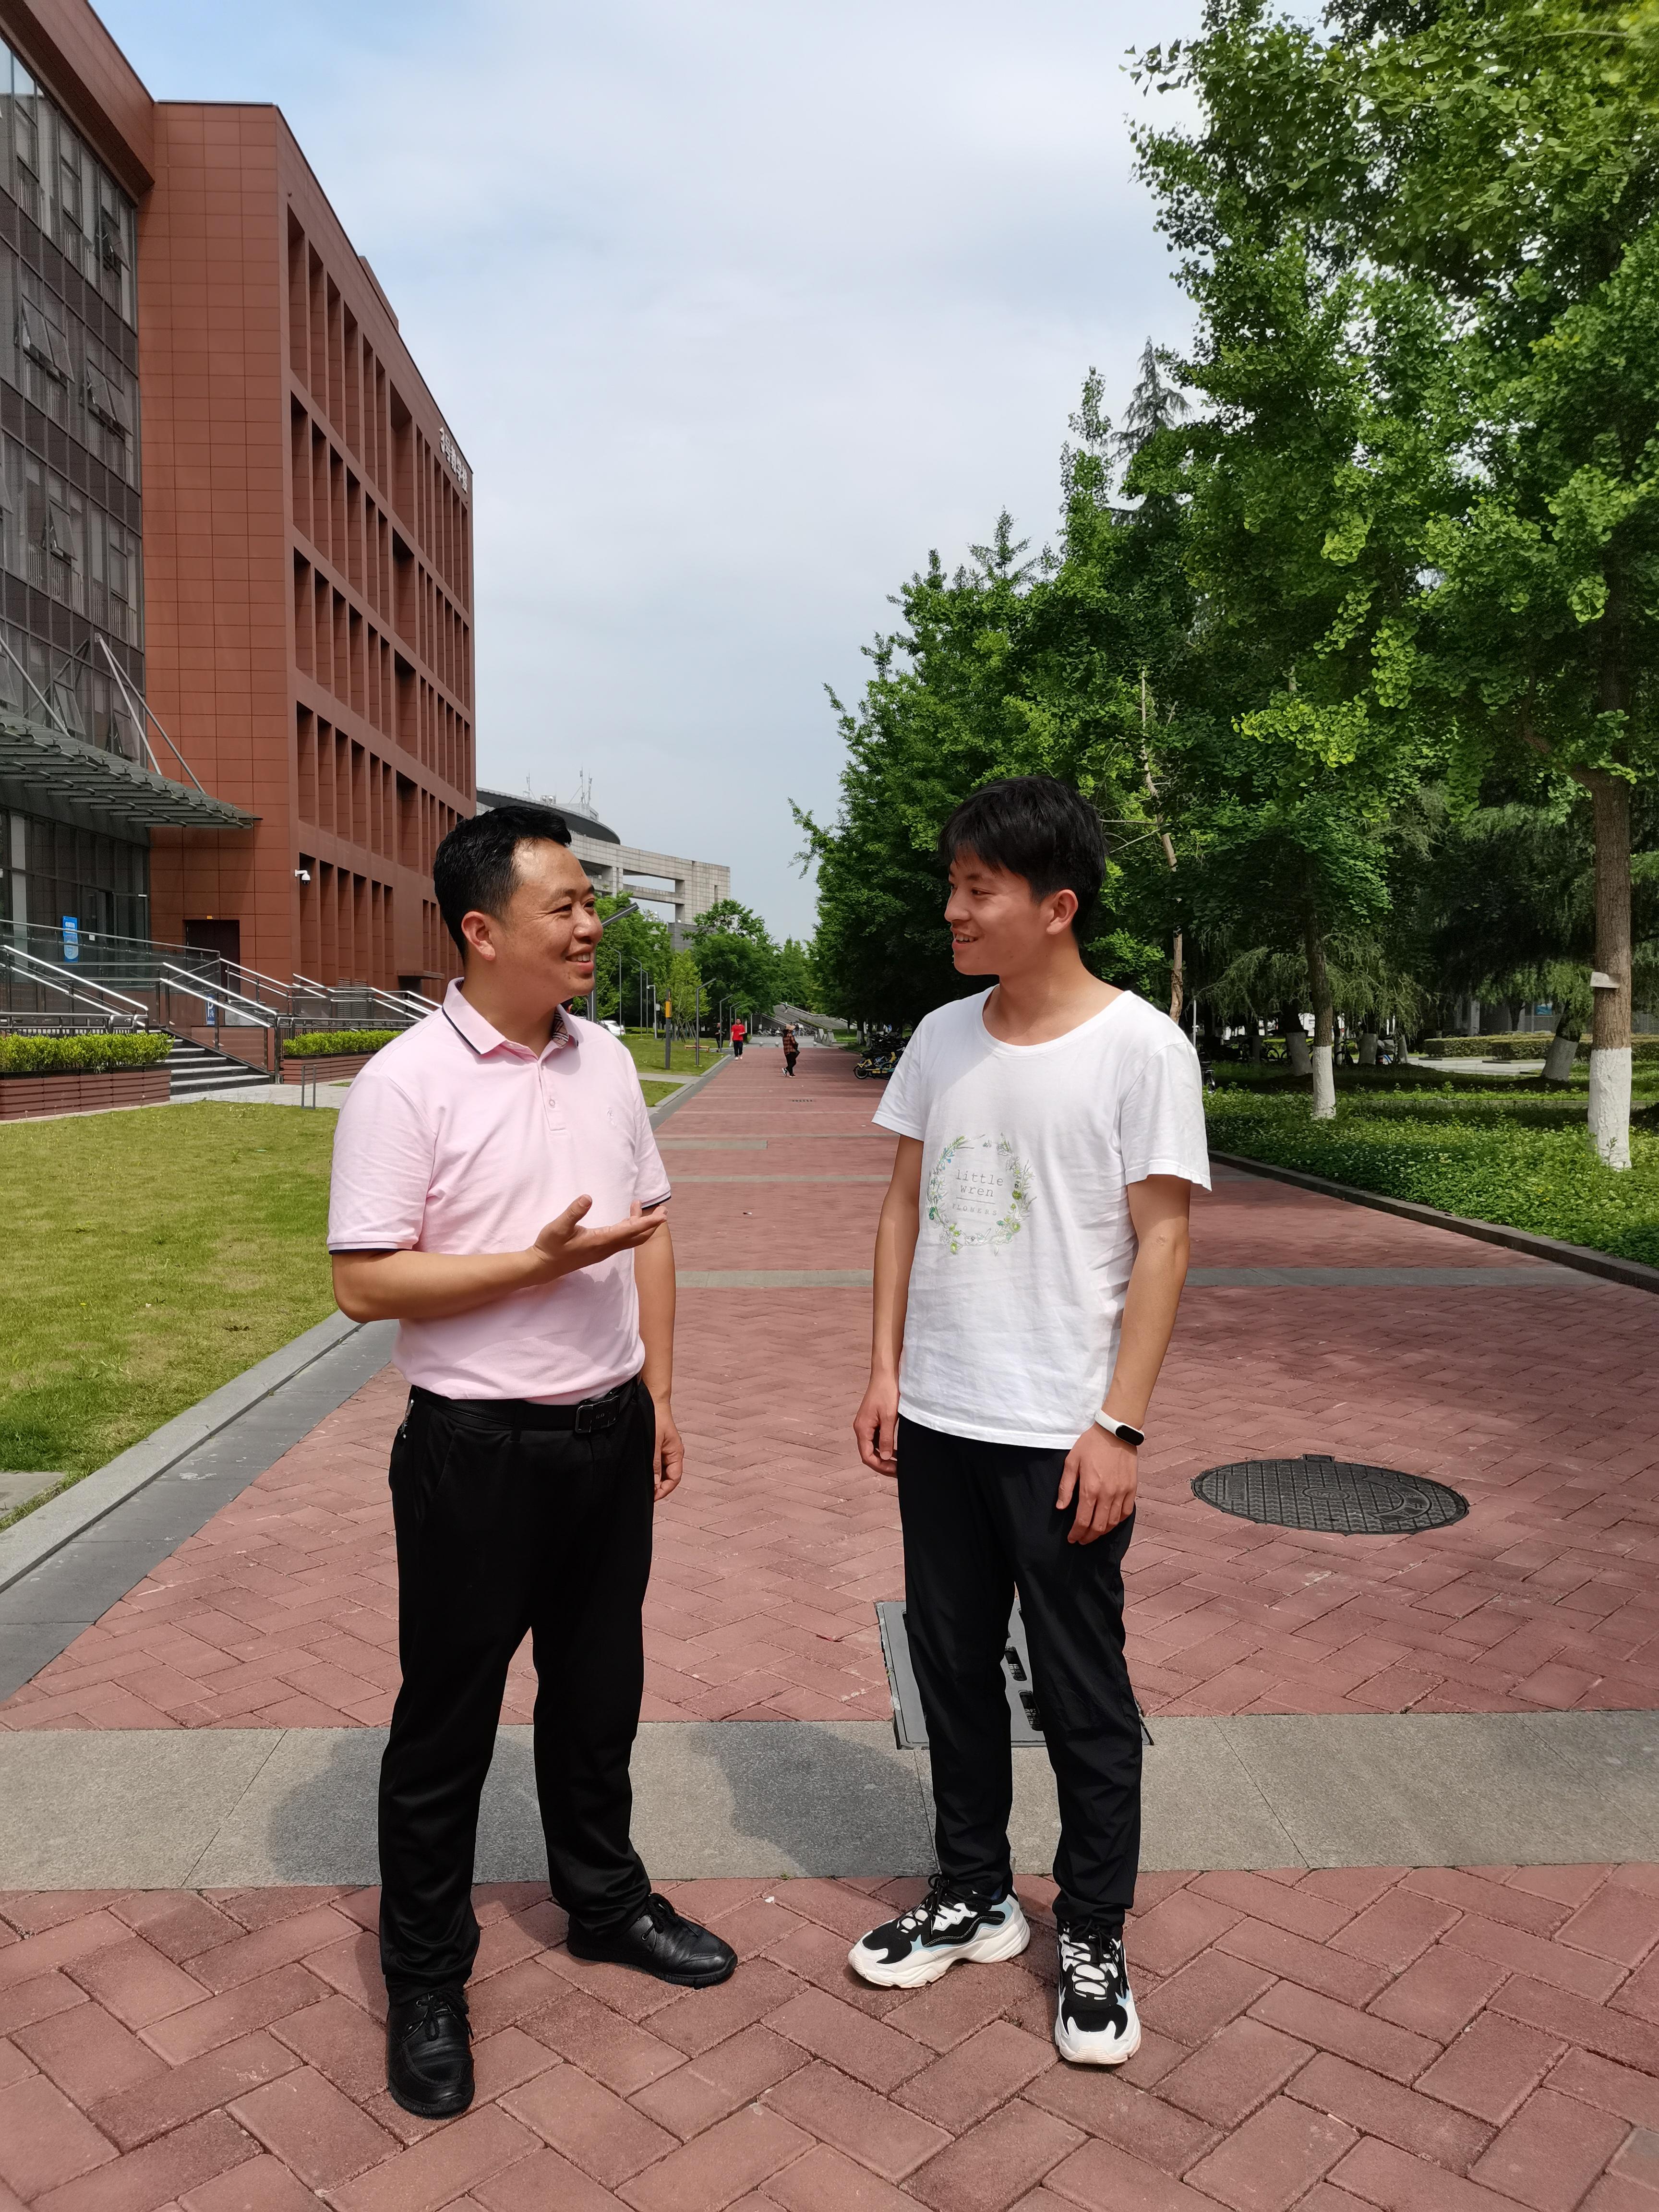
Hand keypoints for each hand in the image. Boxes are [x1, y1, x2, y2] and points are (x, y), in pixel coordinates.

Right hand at [529, 1198, 664, 1281]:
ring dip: (640, 1225)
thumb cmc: (550, 1246)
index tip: (662, 1215)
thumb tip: (588, 1198)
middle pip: (637, 1237)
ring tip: (643, 1207)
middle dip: (651, 1225)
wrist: (543, 1267)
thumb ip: (574, 1212)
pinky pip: (622, 1240)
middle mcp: (606, 1248)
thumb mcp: (558, 1227)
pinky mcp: (600, 1251)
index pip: (630, 1231)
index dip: (648, 1223)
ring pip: (630, 1239)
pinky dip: (629, 1228)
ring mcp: (604, 1251)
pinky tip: (627, 1218)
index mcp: (600, 1241)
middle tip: (663, 1210)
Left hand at [650, 1394, 683, 1500]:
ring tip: (642, 1484)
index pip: (674, 1479)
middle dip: (658, 1487)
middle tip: (645, 1494)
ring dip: (654, 1478)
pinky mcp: (659, 1446)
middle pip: (668, 1477)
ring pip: (662, 1471)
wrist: (654, 1401)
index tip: (652, 1497)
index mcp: (676, 1453)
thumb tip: (654, 1484)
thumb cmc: (656, 1418)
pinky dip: (651, 1470)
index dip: (664, 1490)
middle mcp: (673, 1453)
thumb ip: (654, 1464)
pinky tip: (642, 1471)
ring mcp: (666, 1450)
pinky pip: (656, 1463)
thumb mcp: (654, 1443)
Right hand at [855, 1374, 899, 1477]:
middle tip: (898, 1471)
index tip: (895, 1471)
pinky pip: (876, 1439)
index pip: (867, 1456)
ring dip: (884, 1457)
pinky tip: (895, 1451)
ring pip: (872, 1447)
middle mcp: (861, 1427)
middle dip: (882, 1464)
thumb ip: (886, 1438)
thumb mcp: (889, 1417)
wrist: (886, 1373)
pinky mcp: (872, 1420)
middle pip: (868, 1454)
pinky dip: (884, 1447)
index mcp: (862, 1428)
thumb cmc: (887, 1392)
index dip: (880, 1467)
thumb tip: (884, 1457)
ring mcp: (866, 1424)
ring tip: (898, 1463)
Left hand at [1056, 1423, 1137, 1544]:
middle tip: (1081, 1540)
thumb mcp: (1071, 1462)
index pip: (1082, 1520)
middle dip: (1088, 1537)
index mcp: (1090, 1488)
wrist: (1115, 1431)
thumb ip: (1065, 1487)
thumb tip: (1060, 1507)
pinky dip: (1117, 1521)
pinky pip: (1126, 1512)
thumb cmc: (1090, 1444)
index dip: (1076, 1533)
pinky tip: (1110, 1522)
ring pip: (1113, 1522)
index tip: (1072, 1538)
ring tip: (1094, 1534)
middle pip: (1099, 1526)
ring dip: (1102, 1532)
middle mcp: (1108, 1494)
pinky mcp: (1132, 1489)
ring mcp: (1122, 1492)